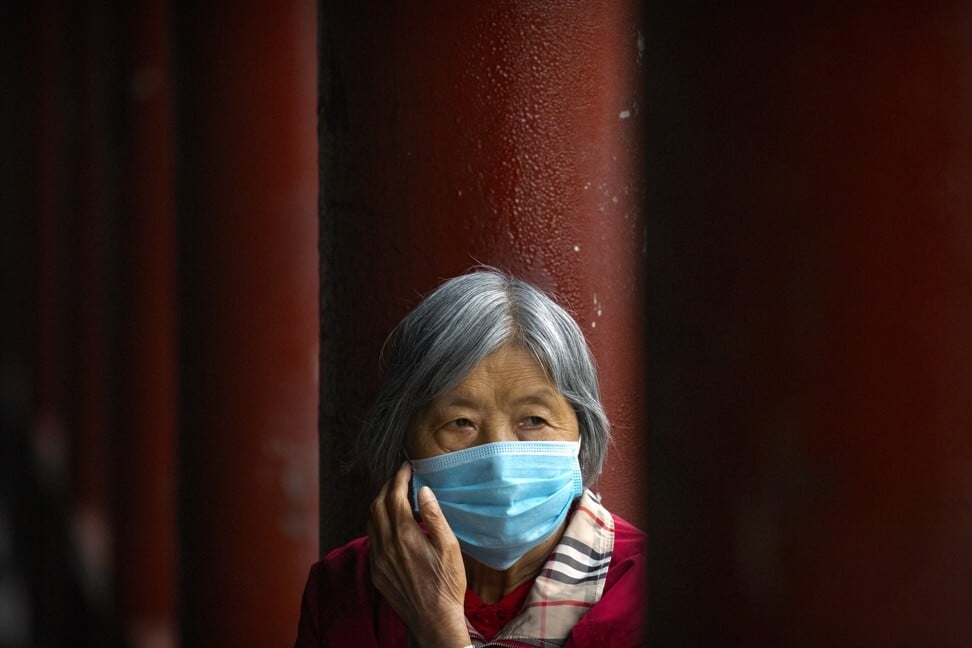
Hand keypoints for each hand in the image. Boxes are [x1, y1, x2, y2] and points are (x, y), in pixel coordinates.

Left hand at [368, 461, 470, 646]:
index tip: (406, 467)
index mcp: (405, 534)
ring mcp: (378, 558)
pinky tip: (389, 525)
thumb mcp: (449, 546)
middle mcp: (386, 544)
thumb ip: (434, 516)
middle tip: (400, 478)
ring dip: (379, 504)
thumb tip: (423, 491)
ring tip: (394, 497)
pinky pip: (371, 539)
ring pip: (370, 521)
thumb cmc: (447, 583)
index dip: (399, 477)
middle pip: (378, 504)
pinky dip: (377, 523)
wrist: (433, 619)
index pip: (395, 496)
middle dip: (387, 487)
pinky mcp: (376, 571)